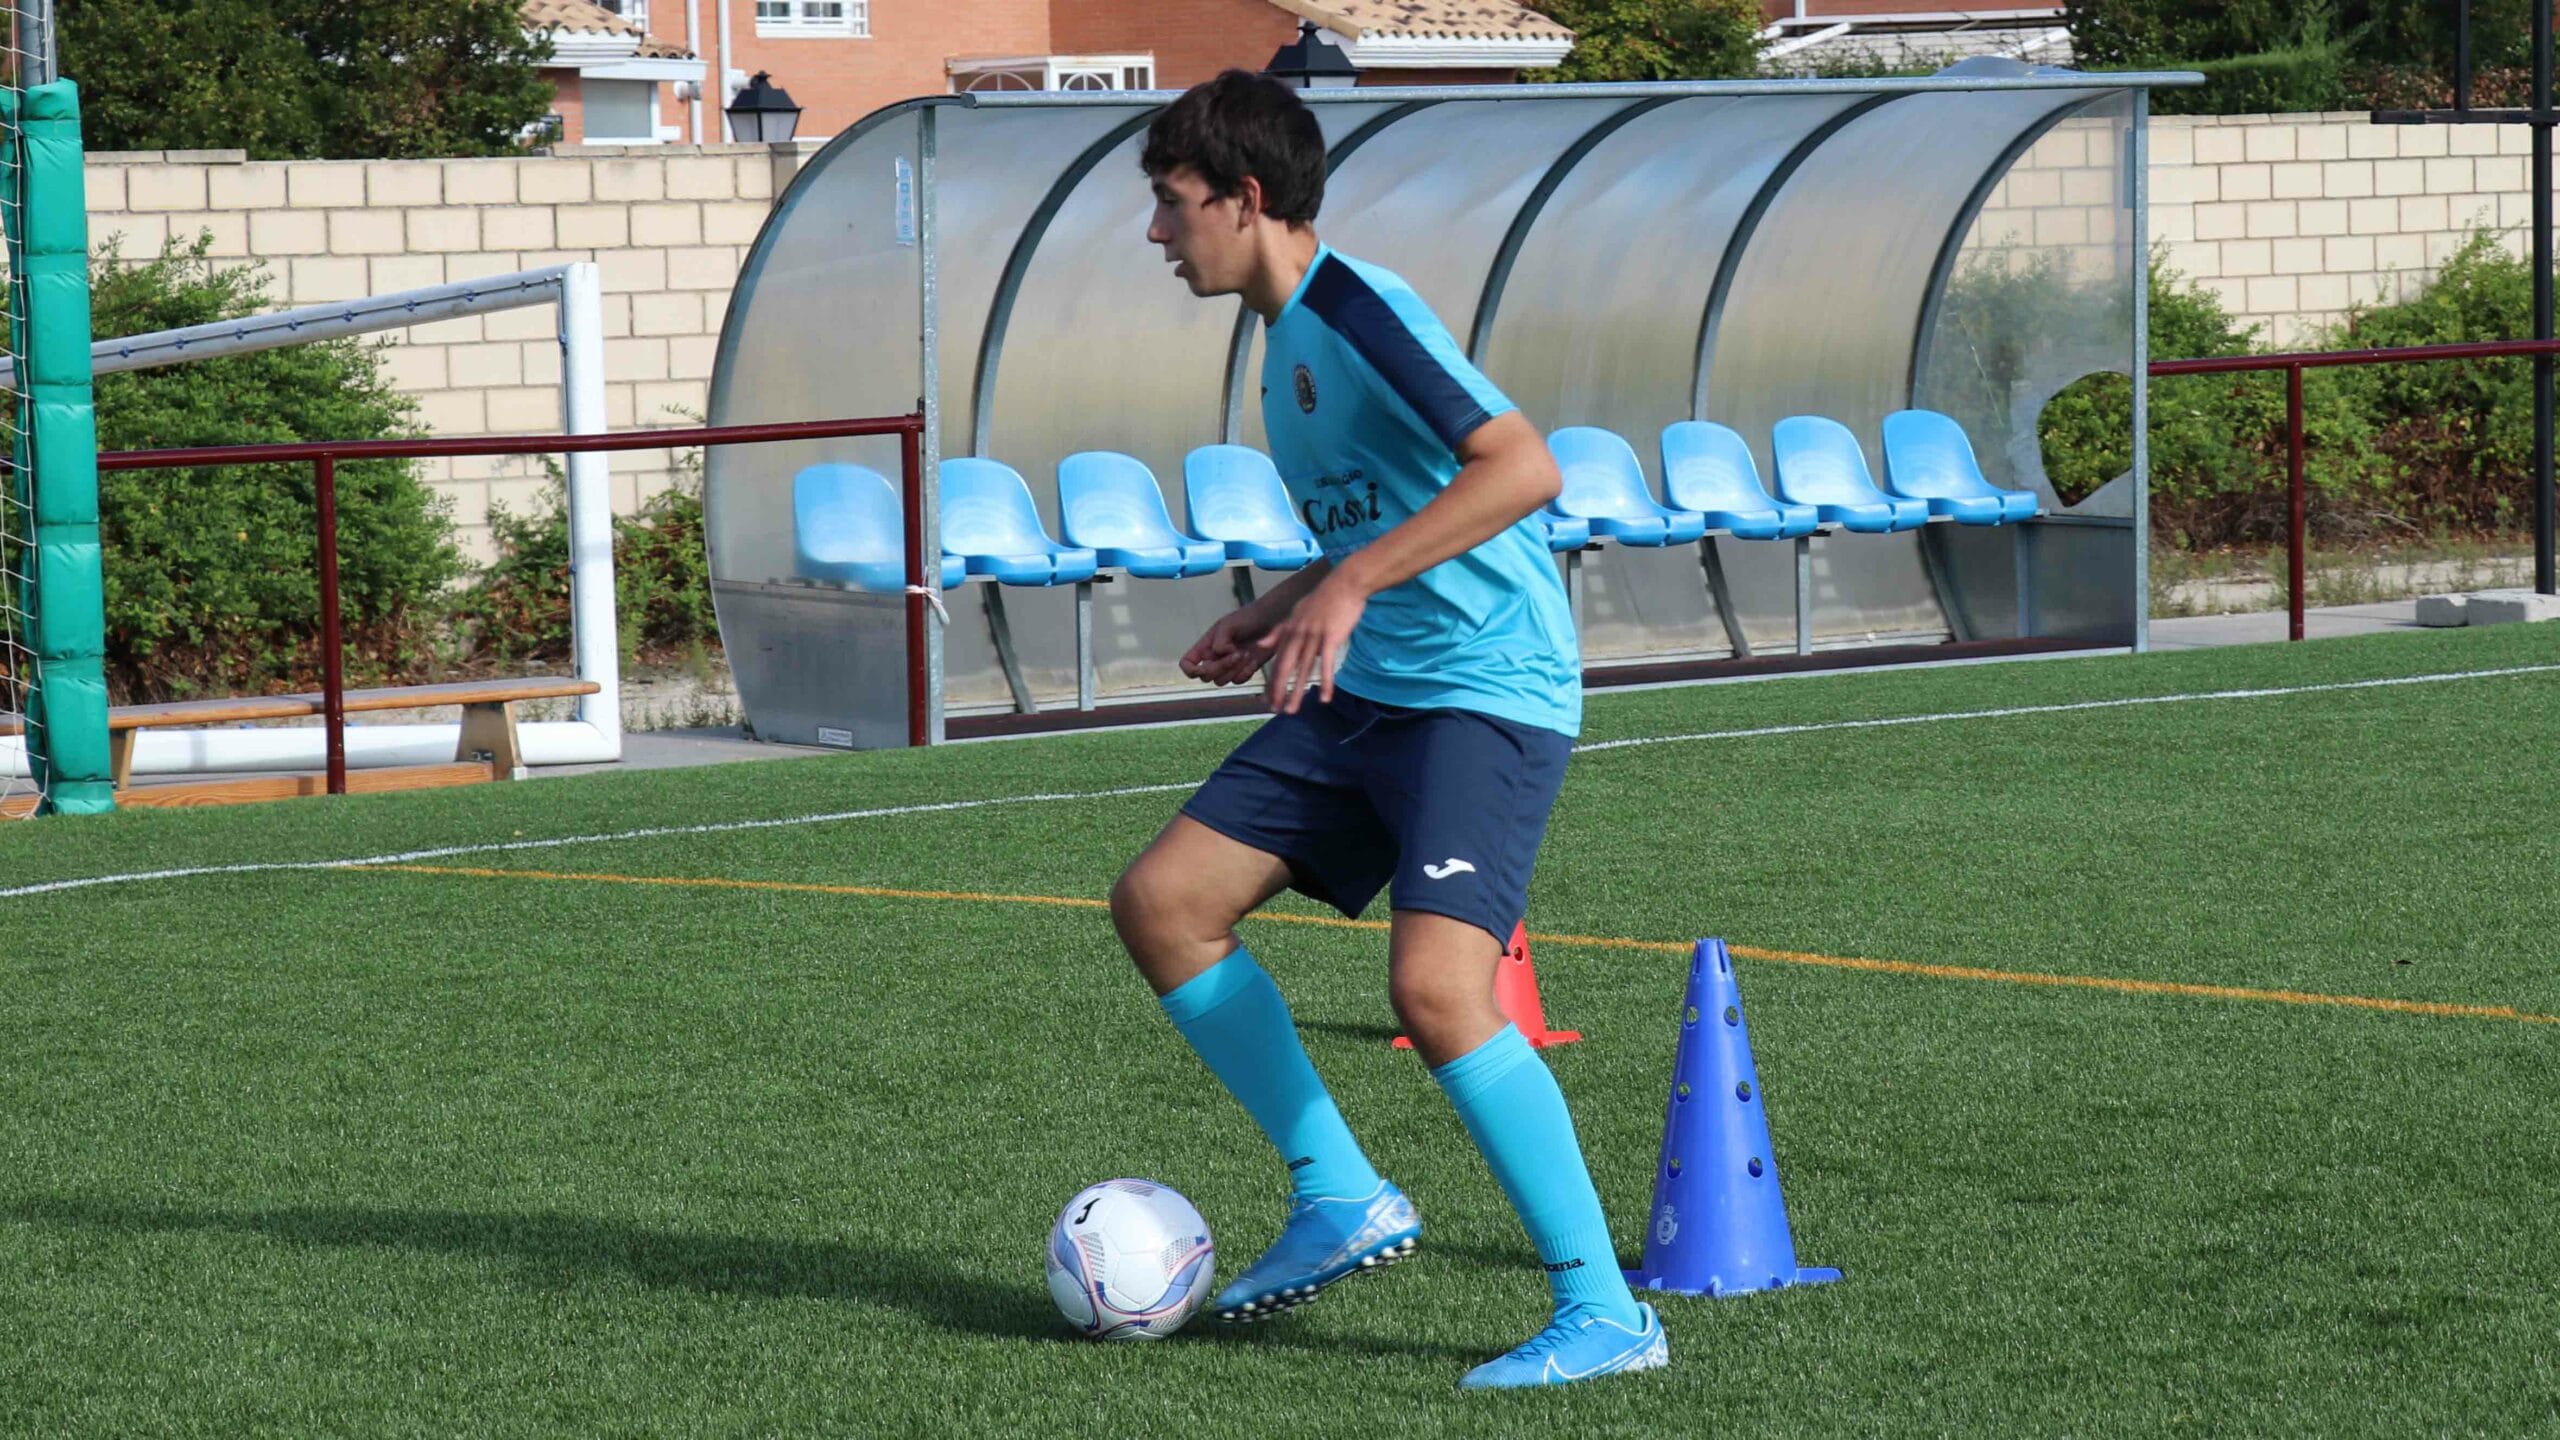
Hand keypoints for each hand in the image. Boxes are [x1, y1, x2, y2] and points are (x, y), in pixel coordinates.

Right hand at [1180, 606, 1277, 686]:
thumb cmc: (1248, 618)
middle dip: (1220, 667)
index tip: (1204, 666)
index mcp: (1206, 646)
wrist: (1271, 621)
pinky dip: (1245, 672)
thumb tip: (1220, 654)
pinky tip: (1253, 660)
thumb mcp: (1228, 624)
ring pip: (1221, 681)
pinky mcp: (1243, 671)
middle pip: (1205, 676)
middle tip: (1237, 653)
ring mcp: (1228, 667)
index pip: (1187, 664)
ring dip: (1234, 670)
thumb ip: (1219, 641)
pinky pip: (1238, 681)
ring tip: (1246, 653)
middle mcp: (1214, 658)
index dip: (1190, 670)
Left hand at [1263, 571, 1366, 713]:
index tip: (1267, 698)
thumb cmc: (1324, 598)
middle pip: (1284, 668)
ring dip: (1297, 692)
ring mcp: (1314, 636)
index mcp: (1290, 630)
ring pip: (1303, 670)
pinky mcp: (1331, 638)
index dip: (1272, 681)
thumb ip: (1280, 629)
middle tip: (1274, 710)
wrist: (1345, 583)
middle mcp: (1298, 635)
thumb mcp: (1296, 611)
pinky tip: (1324, 698)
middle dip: (1277, 690)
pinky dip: (1325, 682)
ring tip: (1292, 710)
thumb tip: (1264, 643)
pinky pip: (1326, 665)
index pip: (1277, 660)